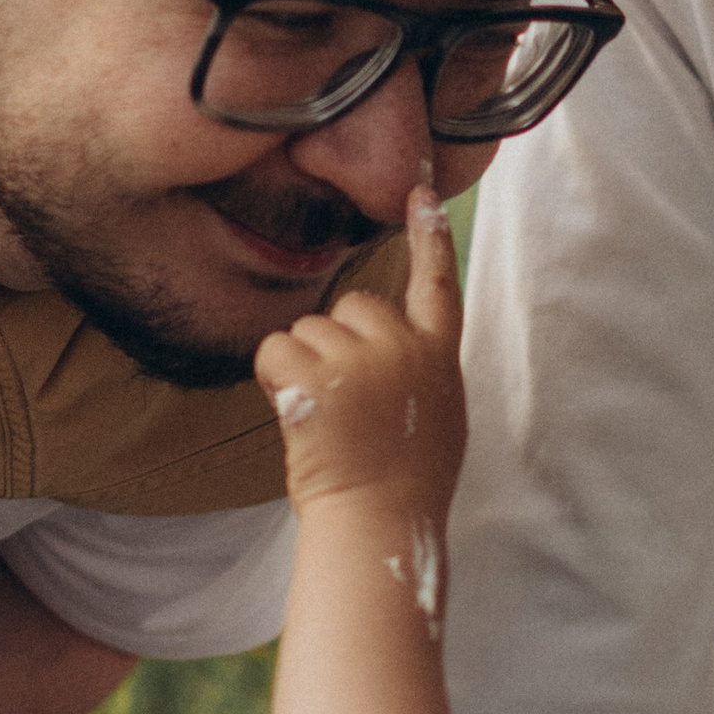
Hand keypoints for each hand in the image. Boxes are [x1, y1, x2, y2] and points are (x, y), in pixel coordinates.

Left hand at [256, 186, 465, 521]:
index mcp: (439, 357)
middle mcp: (405, 347)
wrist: (380, 522)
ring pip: (310, 329)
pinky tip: (297, 414)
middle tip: (345, 404)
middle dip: (337, 343)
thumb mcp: (435, 416)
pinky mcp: (319, 373)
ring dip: (304, 368)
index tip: (421, 192)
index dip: (430, 236)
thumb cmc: (402, 482)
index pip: (438, 283)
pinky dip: (273, 378)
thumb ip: (418, 369)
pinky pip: (275, 348)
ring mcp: (363, 358)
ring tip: (327, 420)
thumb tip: (391, 348)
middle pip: (356, 304)